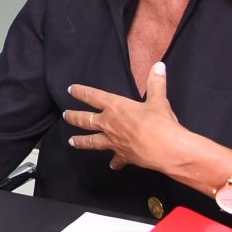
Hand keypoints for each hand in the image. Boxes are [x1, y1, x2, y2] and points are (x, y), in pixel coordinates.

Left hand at [64, 62, 193, 172]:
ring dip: (81, 141)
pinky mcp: (123, 156)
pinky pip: (116, 160)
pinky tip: (112, 165)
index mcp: (115, 107)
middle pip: (85, 120)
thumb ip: (156, 83)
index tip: (71, 90)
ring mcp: (113, 142)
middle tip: (65, 115)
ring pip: (92, 141)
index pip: (93, 96)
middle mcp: (109, 124)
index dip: (81, 92)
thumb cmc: (160, 123)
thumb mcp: (158, 100)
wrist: (166, 150)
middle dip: (73, 117)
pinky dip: (114, 162)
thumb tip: (159, 66)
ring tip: (71, 142)